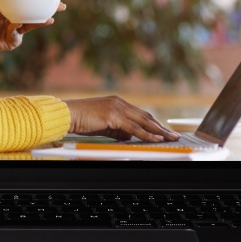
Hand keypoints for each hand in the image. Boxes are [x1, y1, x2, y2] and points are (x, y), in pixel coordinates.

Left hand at [0, 0, 64, 75]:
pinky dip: (15, 26)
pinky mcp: (12, 41)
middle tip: (61, 6)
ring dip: (40, 21)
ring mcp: (16, 31)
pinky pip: (17, 32)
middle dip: (49, 10)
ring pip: (31, 24)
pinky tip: (14, 22)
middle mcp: (17, 19)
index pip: (30, 3)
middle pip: (35, 14)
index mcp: (13, 9)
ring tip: (50, 18)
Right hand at [64, 96, 180, 142]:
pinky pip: (134, 128)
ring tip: (170, 138)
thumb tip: (130, 136)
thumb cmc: (81, 120)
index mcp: (118, 103)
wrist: (67, 115)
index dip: (154, 123)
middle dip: (161, 127)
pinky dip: (147, 134)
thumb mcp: (103, 125)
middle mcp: (120, 102)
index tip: (164, 130)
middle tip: (174, 134)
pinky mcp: (113, 116)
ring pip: (144, 121)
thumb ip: (118, 130)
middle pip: (146, 116)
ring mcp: (117, 108)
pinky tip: (155, 139)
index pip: (141, 114)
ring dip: (159, 131)